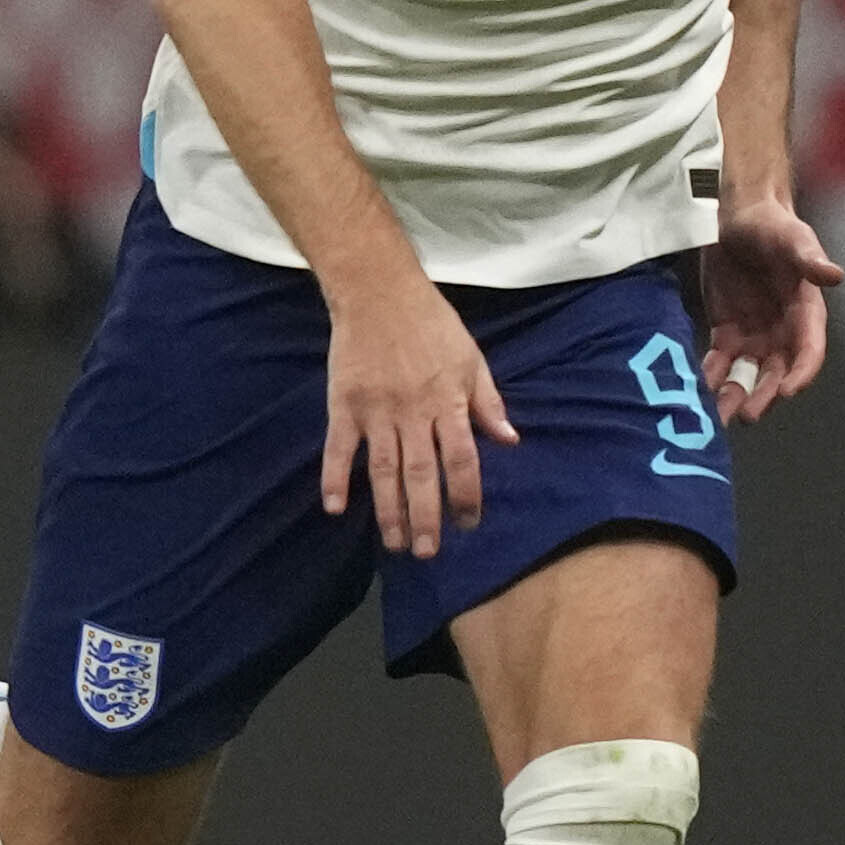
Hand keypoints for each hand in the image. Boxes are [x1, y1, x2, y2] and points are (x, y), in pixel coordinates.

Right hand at [321, 264, 515, 558]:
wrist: (378, 291)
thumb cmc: (432, 324)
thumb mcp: (471, 359)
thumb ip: (488, 403)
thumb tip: (510, 441)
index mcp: (448, 402)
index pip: (461, 460)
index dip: (465, 495)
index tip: (468, 524)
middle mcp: (413, 412)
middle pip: (420, 474)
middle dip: (426, 517)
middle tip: (427, 553)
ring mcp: (376, 411)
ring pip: (383, 470)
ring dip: (388, 510)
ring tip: (394, 543)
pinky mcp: (344, 404)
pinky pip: (338, 448)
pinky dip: (335, 477)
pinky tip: (334, 507)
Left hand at [702, 199, 842, 423]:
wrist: (735, 216)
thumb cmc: (771, 223)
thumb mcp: (791, 237)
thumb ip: (809, 258)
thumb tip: (834, 275)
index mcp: (805, 312)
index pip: (809, 350)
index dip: (801, 373)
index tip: (788, 392)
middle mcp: (782, 330)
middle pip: (776, 372)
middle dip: (764, 395)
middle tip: (747, 414)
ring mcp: (754, 334)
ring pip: (747, 374)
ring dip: (735, 395)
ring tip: (717, 418)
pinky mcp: (727, 332)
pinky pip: (720, 362)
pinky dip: (710, 378)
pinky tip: (695, 392)